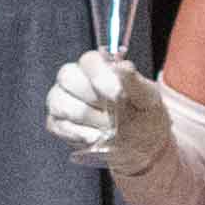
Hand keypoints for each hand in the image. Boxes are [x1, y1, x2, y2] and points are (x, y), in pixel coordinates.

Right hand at [46, 48, 176, 183]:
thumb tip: (122, 66)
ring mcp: (62, 100)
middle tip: (115, 114)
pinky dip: (80, 135)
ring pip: (60, 103)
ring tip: (110, 128)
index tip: (118, 95)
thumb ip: (135, 82)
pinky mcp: (57, 123)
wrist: (142, 143)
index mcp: (98, 65)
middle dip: (94, 101)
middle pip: (68, 78)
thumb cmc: (143, 114)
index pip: (88, 61)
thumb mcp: (147, 99)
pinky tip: (97, 138)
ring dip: (90, 120)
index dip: (101, 78)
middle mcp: (75, 78)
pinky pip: (58, 125)